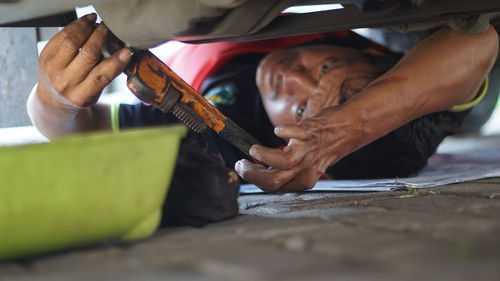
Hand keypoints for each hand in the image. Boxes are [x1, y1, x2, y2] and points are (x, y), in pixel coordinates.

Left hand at [36, 13, 131, 108]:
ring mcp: (52, 69)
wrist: (53, 99)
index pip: (100, 76)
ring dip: (86, 29)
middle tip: (109, 29)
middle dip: (100, 38)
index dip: (116, 62)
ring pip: (72, 42)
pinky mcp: (45, 55)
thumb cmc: (79, 94)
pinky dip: (75, 26)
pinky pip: (61, 36)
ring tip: (96, 24)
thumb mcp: (94, 93)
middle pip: (87, 55)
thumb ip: (105, 75)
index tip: (127, 51)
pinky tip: (85, 22)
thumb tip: (122, 53)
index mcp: (81, 96)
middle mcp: (64, 83)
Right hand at [235, 104, 364, 191]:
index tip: (242, 168)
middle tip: (242, 164)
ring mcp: (308, 152)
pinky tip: (277, 131)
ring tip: (253, 150)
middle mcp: (306, 170)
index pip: (273, 187)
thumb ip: (287, 170)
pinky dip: (284, 132)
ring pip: (284, 163)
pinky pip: (296, 135)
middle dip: (253, 174)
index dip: (254, 180)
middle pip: (274, 181)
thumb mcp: (307, 165)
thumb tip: (261, 168)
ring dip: (264, 156)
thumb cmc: (325, 146)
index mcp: (303, 180)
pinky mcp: (311, 133)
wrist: (349, 128)